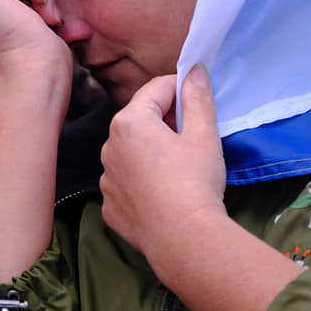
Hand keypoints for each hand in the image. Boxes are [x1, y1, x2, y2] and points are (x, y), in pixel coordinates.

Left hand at [99, 65, 226, 258]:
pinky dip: (143, 182)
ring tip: (180, 167)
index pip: (156, 89)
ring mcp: (106, 180)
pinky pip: (127, 184)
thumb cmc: (195, 181)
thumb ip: (197, 98)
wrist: (183, 239)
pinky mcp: (110, 208)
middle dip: (165, 120)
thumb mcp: (204, 135)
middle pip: (140, 121)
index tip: (197, 93)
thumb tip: (194, 71)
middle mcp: (109, 147)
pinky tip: (164, 193)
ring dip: (151, 151)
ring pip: (131, 153)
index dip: (180, 86)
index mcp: (130, 123)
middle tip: (194, 132)